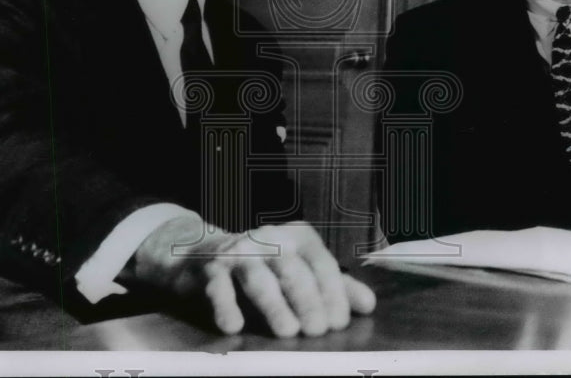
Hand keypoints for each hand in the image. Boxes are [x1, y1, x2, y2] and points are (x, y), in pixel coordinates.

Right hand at [128, 215, 375, 336]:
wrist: (202, 253)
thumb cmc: (262, 266)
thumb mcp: (300, 270)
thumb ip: (334, 286)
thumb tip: (368, 305)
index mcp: (296, 237)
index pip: (320, 262)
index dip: (332, 292)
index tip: (338, 322)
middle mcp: (268, 238)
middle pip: (292, 269)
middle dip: (307, 300)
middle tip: (318, 331)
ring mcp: (238, 251)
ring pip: (258, 277)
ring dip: (274, 305)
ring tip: (288, 332)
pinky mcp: (210, 267)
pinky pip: (218, 287)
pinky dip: (226, 306)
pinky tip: (234, 326)